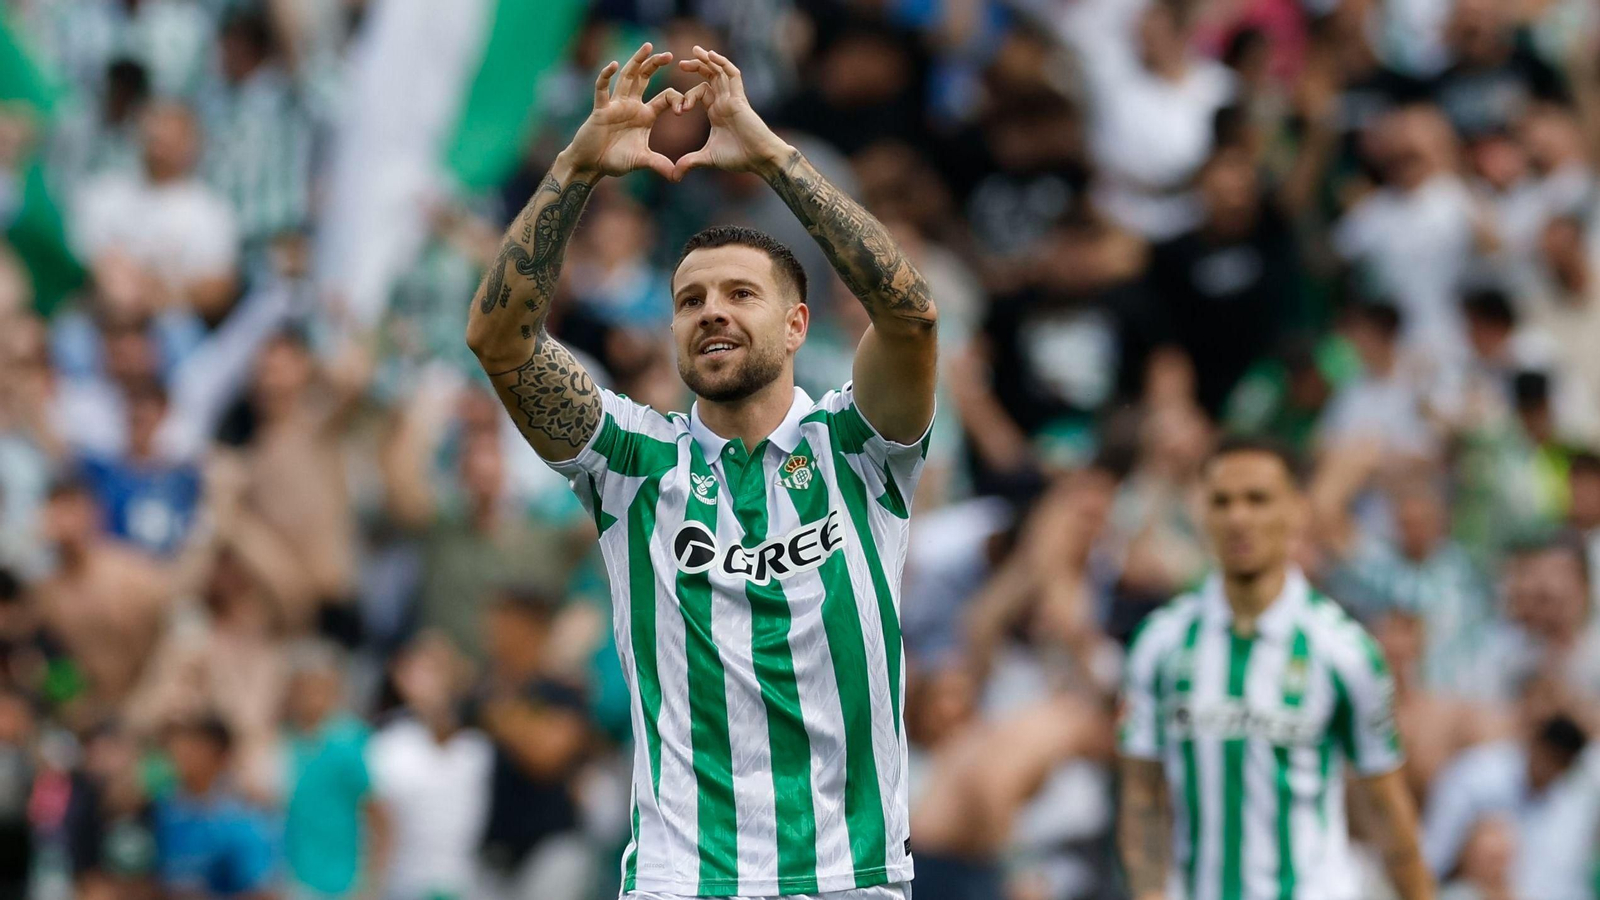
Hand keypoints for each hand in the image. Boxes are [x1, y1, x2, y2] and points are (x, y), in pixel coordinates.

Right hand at [564, 42, 690, 179]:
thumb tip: (678, 177)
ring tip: (647, 47)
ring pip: (627, 77)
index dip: (677, 99)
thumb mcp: (641, 161)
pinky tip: (615, 65)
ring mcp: (615, 105)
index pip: (665, 98)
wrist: (591, 165)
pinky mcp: (600, 109)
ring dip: (636, 61)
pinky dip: (607, 76)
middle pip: (645, 78)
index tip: (685, 108)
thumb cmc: (614, 161)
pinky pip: (602, 89)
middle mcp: (632, 106)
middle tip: (669, 54)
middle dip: (655, 65)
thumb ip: (659, 164)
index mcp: (645, 115)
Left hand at [672, 46, 790, 179]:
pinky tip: (711, 55)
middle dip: (696, 67)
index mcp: (717, 111)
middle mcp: (725, 101)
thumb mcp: (707, 158)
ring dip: (708, 60)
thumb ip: (690, 162)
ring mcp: (733, 98)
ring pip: (720, 72)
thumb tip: (673, 176)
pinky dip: (723, 64)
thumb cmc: (738, 157)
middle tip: (680, 62)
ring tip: (695, 50)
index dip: (686, 97)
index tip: (680, 110)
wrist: (759, 158)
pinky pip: (732, 75)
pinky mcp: (740, 98)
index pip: (700, 92)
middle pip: (710, 76)